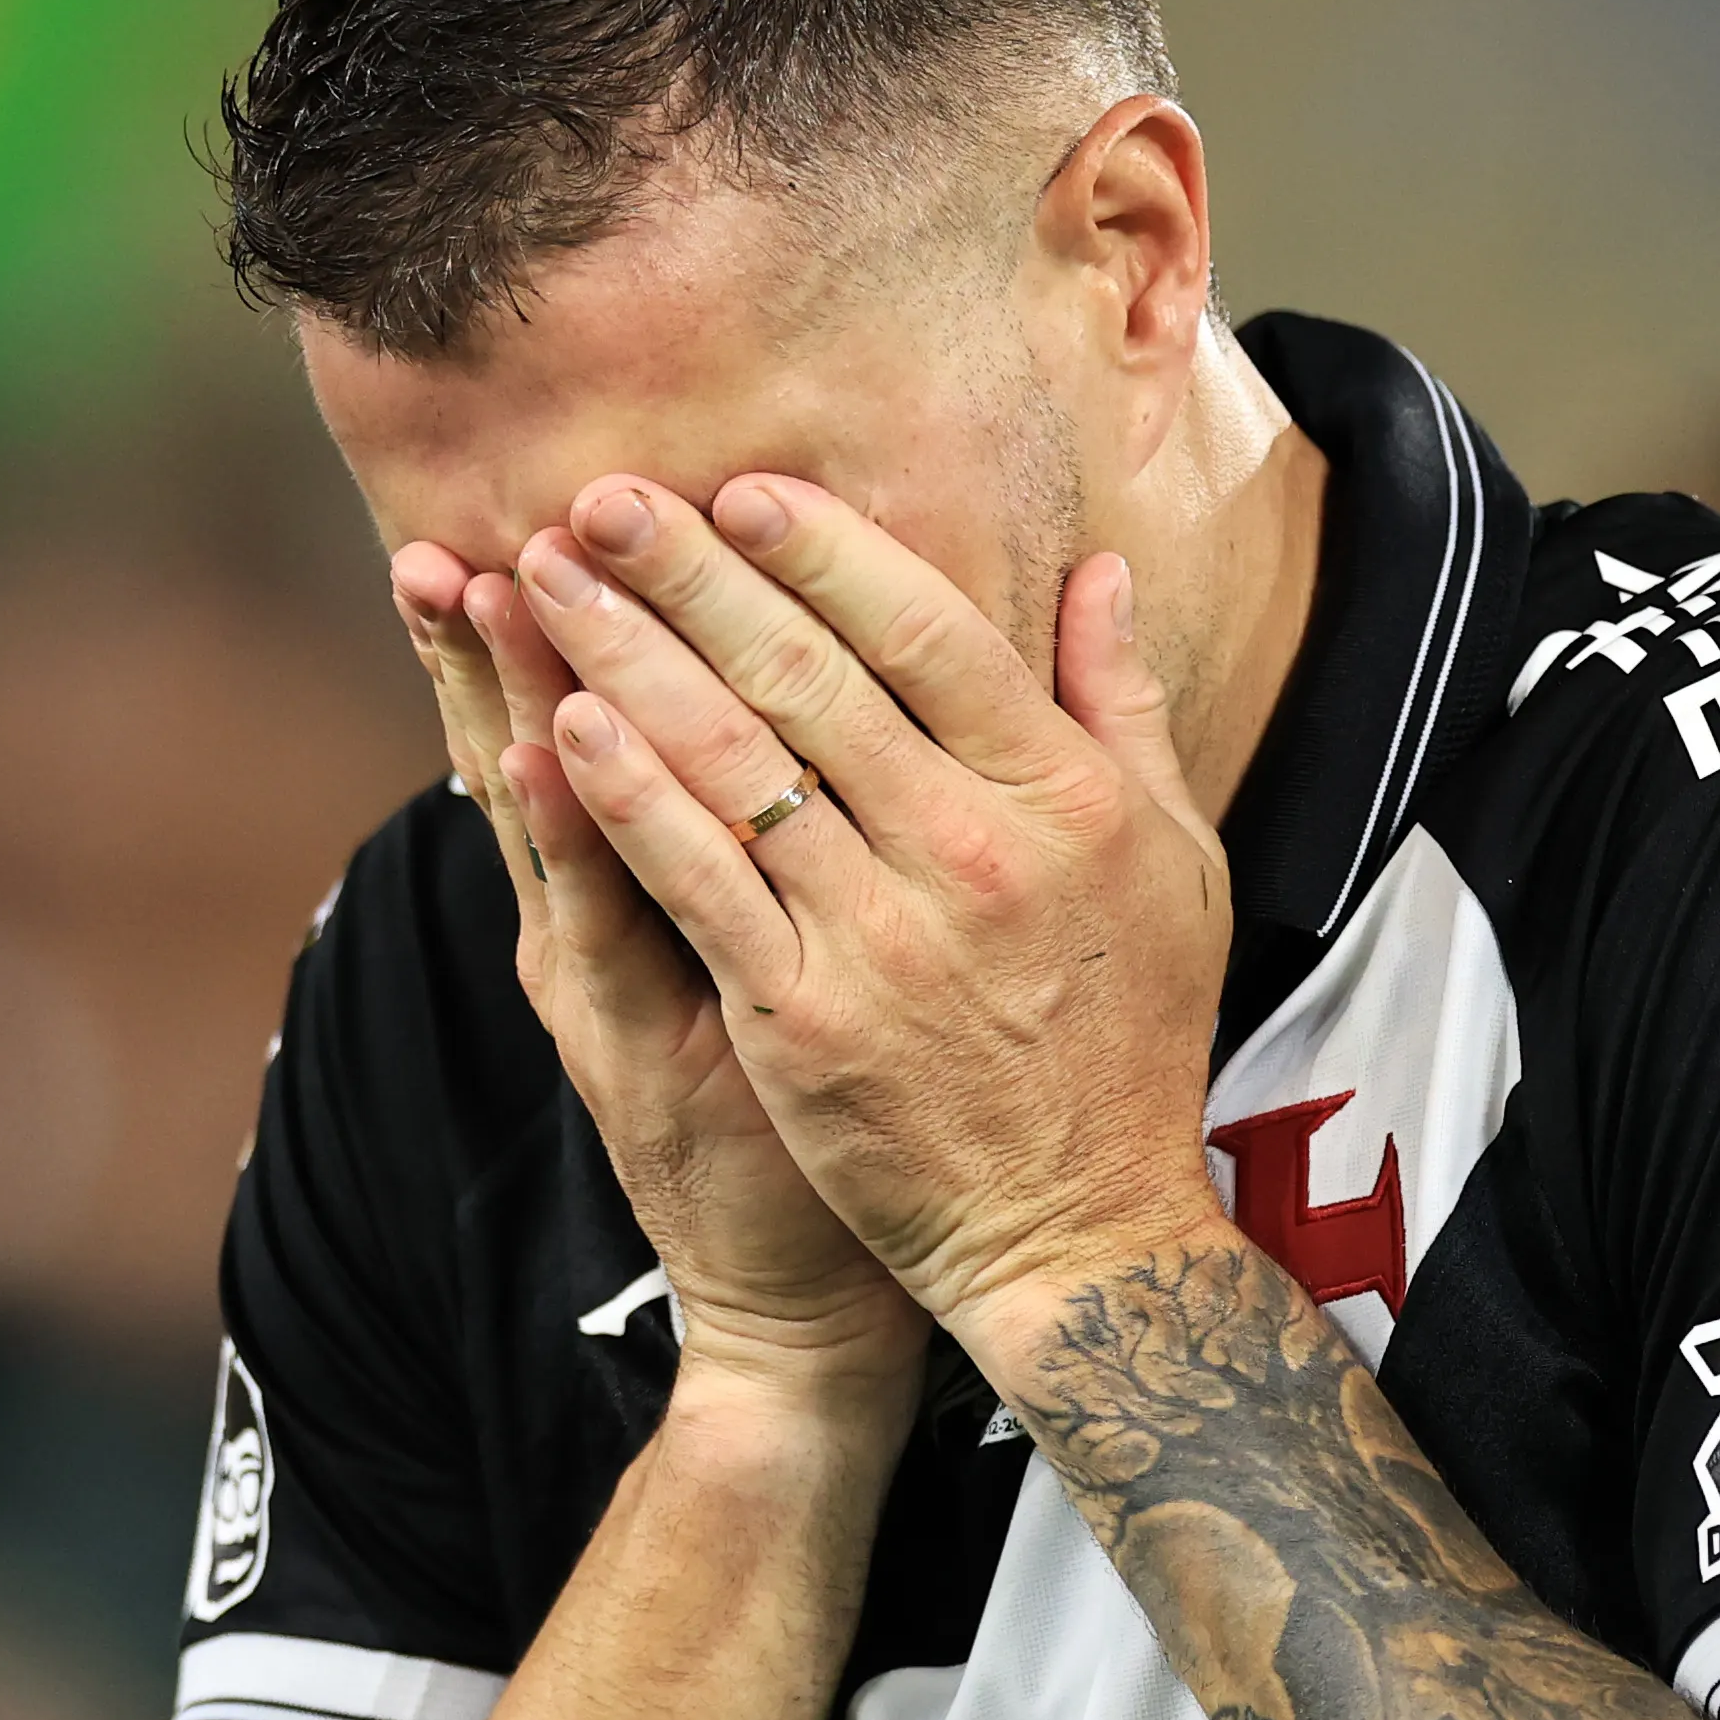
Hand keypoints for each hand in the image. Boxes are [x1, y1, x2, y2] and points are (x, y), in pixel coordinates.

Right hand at [389, 538, 925, 1415]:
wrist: (809, 1281)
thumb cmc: (814, 1095)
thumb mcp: (769, 946)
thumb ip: (763, 824)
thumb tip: (774, 692)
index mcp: (630, 886)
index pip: (575, 725)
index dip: (526, 634)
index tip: (490, 520)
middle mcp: (595, 926)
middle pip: (532, 752)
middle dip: (493, 644)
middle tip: (440, 536)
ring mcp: (611, 984)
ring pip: (548, 815)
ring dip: (508, 697)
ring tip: (476, 590)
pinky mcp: (646, 1043)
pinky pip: (605, 918)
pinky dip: (573, 832)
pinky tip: (550, 754)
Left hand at [507, 476, 1234, 1376]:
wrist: (1082, 1232)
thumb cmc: (1128, 1042)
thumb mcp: (1175, 862)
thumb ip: (1123, 707)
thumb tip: (1095, 570)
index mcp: (1066, 797)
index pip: (930, 633)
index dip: (824, 552)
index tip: (739, 487)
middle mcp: (976, 853)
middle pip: (811, 679)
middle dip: (691, 576)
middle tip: (599, 498)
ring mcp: (885, 940)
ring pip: (736, 767)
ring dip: (627, 659)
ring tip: (544, 581)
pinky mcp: (804, 1023)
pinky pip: (696, 886)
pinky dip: (625, 800)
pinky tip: (559, 728)